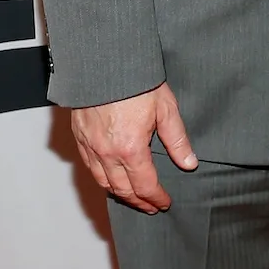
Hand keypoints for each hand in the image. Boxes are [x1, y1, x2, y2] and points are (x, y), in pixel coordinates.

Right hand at [70, 83, 196, 212]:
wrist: (103, 62)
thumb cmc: (134, 81)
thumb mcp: (165, 108)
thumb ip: (177, 139)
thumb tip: (189, 163)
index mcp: (130, 149)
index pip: (145, 186)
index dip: (156, 198)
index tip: (164, 203)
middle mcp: (107, 153)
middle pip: (122, 190)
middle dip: (139, 201)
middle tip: (151, 206)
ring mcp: (90, 146)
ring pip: (103, 181)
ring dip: (119, 193)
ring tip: (133, 197)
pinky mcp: (79, 137)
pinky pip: (89, 167)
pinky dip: (102, 178)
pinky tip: (110, 177)